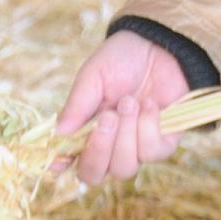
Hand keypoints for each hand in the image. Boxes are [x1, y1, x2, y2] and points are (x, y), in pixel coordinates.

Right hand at [54, 31, 191, 186]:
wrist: (160, 45)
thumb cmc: (121, 60)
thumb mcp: (93, 76)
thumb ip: (77, 106)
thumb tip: (57, 135)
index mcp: (86, 131)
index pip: (71, 161)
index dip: (63, 164)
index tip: (61, 160)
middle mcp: (109, 146)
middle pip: (95, 174)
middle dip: (100, 148)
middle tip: (109, 116)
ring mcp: (136, 148)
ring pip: (124, 168)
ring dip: (127, 133)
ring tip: (131, 101)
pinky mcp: (163, 143)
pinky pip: (152, 153)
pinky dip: (150, 127)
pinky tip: (151, 105)